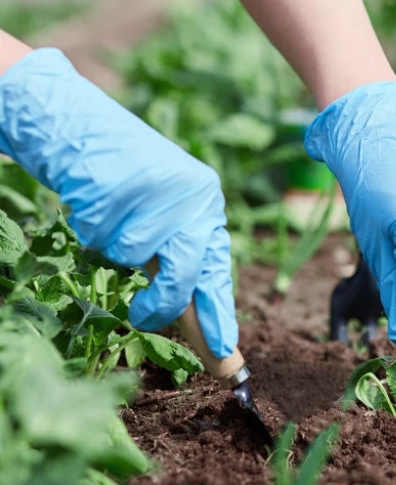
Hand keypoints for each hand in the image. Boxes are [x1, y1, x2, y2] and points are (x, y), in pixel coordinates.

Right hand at [0, 48, 237, 357]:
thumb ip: (180, 261)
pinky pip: (103, 234)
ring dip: (114, 247)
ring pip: (136, 253)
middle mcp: (196, 196)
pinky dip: (92, 226)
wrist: (80, 128)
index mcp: (208, 206)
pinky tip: (95, 199)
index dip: (218, 315)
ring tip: (111, 215)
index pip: (217, 271)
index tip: (225, 356)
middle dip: (162, 303)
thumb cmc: (123, 183)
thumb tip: (195, 322)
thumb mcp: (163, 218)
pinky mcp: (125, 182)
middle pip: (186, 271)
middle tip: (141, 318)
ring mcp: (162, 189)